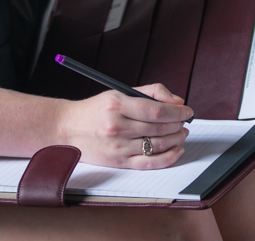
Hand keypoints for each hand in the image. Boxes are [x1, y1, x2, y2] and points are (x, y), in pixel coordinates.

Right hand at [60, 84, 195, 168]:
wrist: (67, 128)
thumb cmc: (96, 109)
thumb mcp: (119, 92)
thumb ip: (151, 93)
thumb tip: (177, 102)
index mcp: (116, 104)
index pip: (156, 110)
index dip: (177, 111)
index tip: (187, 111)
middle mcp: (116, 126)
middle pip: (158, 128)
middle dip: (178, 125)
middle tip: (184, 121)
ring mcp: (117, 147)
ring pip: (156, 145)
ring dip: (176, 139)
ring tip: (182, 133)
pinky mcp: (118, 162)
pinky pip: (148, 163)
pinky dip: (167, 158)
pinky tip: (177, 150)